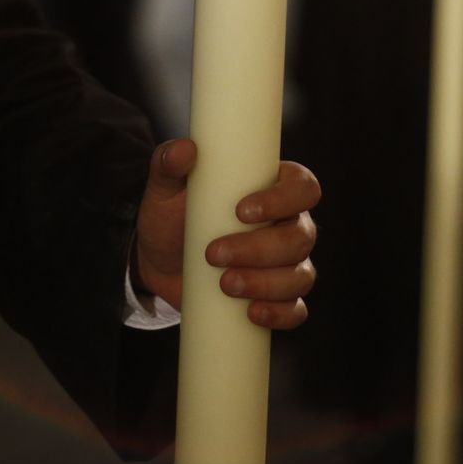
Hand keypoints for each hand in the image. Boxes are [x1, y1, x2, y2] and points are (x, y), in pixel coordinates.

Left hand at [133, 139, 319, 328]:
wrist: (158, 259)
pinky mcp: (274, 297)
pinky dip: (280, 313)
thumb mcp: (165, 187)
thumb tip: (184, 150)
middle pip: (301, 236)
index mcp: (273, 188)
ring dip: (266, 283)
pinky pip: (296, 309)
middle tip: (214, 254)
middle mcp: (288, 225)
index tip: (241, 211)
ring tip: (225, 284)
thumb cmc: (171, 214)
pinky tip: (253, 313)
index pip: (303, 187)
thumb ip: (168, 163)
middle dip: (260, 249)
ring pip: (300, 275)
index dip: (283, 200)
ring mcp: (285, 264)